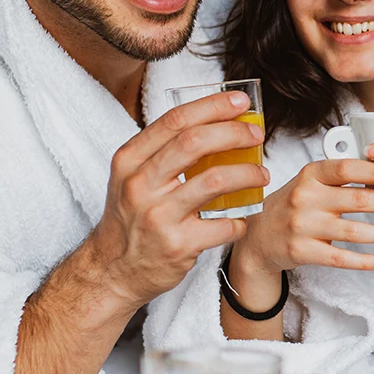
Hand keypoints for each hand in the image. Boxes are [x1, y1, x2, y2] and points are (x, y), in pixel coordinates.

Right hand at [84, 90, 268, 308]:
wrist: (112, 270)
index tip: (240, 103)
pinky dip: (240, 219)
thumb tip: (216, 123)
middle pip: (195, 142)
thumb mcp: (133, 178)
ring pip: (216, 180)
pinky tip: (241, 218)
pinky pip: (224, 225)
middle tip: (256, 135)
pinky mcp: (178, 245)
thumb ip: (163, 152)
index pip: (175, 120)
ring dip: (248, 173)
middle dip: (234, 132)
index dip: (213, 106)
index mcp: (129, 160)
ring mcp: (158, 216)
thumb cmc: (131, 218)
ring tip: (261, 174)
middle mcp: (140, 185)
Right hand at [232, 158, 373, 277]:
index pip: (348, 167)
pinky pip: (341, 258)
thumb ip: (343, 175)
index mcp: (310, 174)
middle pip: (359, 199)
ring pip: (355, 231)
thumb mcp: (312, 182)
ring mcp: (303, 226)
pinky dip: (367, 260)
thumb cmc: (295, 204)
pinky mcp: (302, 252)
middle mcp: (305, 197)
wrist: (258, 237)